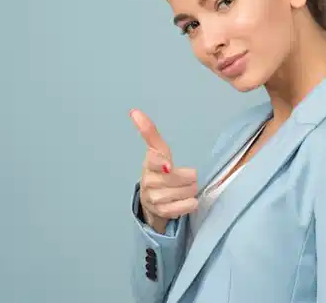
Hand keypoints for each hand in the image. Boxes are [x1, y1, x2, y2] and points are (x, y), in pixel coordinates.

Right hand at [130, 109, 198, 232]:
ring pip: (184, 191)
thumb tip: (134, 112)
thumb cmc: (158, 172)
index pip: (153, 161)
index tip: (167, 165)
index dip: (161, 163)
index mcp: (148, 164)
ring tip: (185, 189)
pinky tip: (187, 200)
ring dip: (190, 190)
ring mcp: (154, 199)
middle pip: (178, 177)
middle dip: (187, 177)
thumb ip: (149, 132)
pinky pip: (184, 207)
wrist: (151, 201)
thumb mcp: (157, 151)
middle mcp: (149, 181)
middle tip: (185, 178)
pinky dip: (190, 204)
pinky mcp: (162, 213)